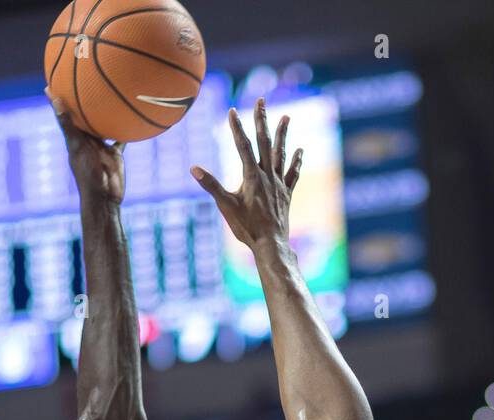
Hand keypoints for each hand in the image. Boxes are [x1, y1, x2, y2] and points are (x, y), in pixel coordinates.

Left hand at [48, 87, 124, 202]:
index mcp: (74, 137)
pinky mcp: (115, 154)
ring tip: (108, 94)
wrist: (104, 197)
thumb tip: (55, 99)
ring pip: (102, 125)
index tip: (52, 82)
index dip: (58, 99)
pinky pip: (121, 139)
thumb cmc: (87, 173)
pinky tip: (132, 119)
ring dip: (104, 114)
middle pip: (83, 116)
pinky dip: (125, 131)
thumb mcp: (76, 146)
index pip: (65, 114)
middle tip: (82, 80)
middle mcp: (87, 140)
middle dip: (82, 102)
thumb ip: (68, 124)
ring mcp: (101, 147)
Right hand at [190, 98, 302, 248]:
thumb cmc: (247, 228)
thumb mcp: (226, 206)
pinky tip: (300, 150)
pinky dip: (296, 161)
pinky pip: (293, 174)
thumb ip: (211, 185)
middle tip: (262, 100)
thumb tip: (194, 169)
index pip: (243, 146)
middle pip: (265, 142)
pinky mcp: (286, 194)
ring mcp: (279, 184)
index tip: (232, 110)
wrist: (271, 245)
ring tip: (286, 116)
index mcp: (252, 176)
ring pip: (281, 154)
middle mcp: (267, 176)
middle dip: (262, 120)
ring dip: (283, 134)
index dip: (237, 127)